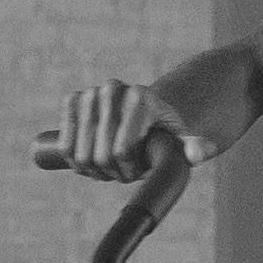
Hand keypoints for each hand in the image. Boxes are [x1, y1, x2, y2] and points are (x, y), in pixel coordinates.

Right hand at [36, 81, 196, 180]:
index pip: (122, 151)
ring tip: (109, 167)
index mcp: (141, 98)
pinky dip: (73, 158)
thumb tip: (198, 154)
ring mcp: (90, 93)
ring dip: (92, 169)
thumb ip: (195, 148)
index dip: (129, 170)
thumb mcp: (182, 140)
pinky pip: (64, 143)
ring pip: (79, 153)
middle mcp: (113, 89)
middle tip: (124, 171)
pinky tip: (89, 160)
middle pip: (101, 155)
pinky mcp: (73, 99)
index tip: (140, 170)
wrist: (145, 112)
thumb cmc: (164, 132)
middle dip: (112, 172)